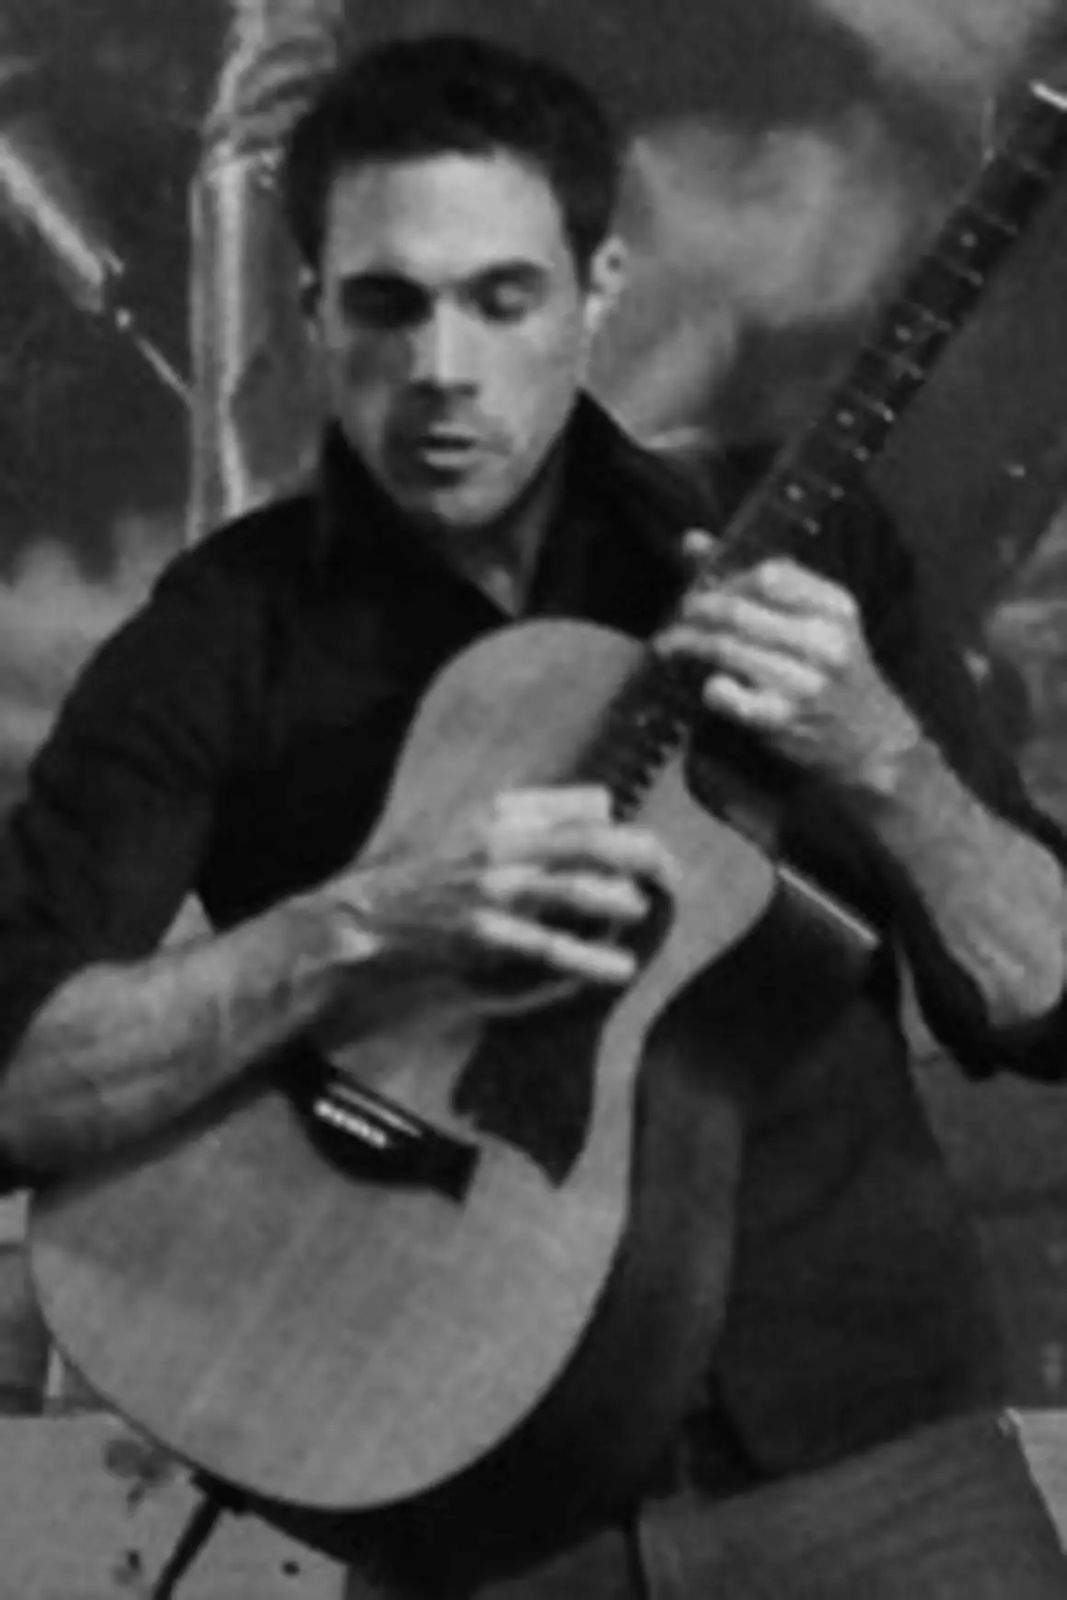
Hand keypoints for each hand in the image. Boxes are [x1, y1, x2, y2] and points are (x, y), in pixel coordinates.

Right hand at [331, 785, 677, 996]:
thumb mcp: (475, 824)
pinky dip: (589, 959)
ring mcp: (493, 890)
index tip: (654, 849)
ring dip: (621, 902)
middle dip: (643, 857)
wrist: (366, 921)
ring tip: (645, 912)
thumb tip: (605, 803)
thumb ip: (537, 810)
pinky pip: (549, 946)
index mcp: (501, 813)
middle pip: (591, 842)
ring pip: (576, 889)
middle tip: (672, 876)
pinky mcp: (485, 935)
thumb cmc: (427, 876)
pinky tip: (618, 969)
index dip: (627, 828)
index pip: (583, 807)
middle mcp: (501, 844)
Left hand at [657, 534, 920, 793]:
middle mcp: (825, 642)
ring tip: (670, 645)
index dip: (728, 578)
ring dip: (687, 644)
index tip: (709, 587)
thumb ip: (757, 580)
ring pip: (725, 649)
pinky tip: (706, 684)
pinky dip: (708, 685)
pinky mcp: (782, 719)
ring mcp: (804, 683)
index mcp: (836, 607)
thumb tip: (691, 541)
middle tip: (680, 615)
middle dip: (697, 609)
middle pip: (738, 611)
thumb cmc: (832, 670)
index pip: (769, 574)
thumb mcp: (815, 619)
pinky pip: (725, 694)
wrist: (871, 738)